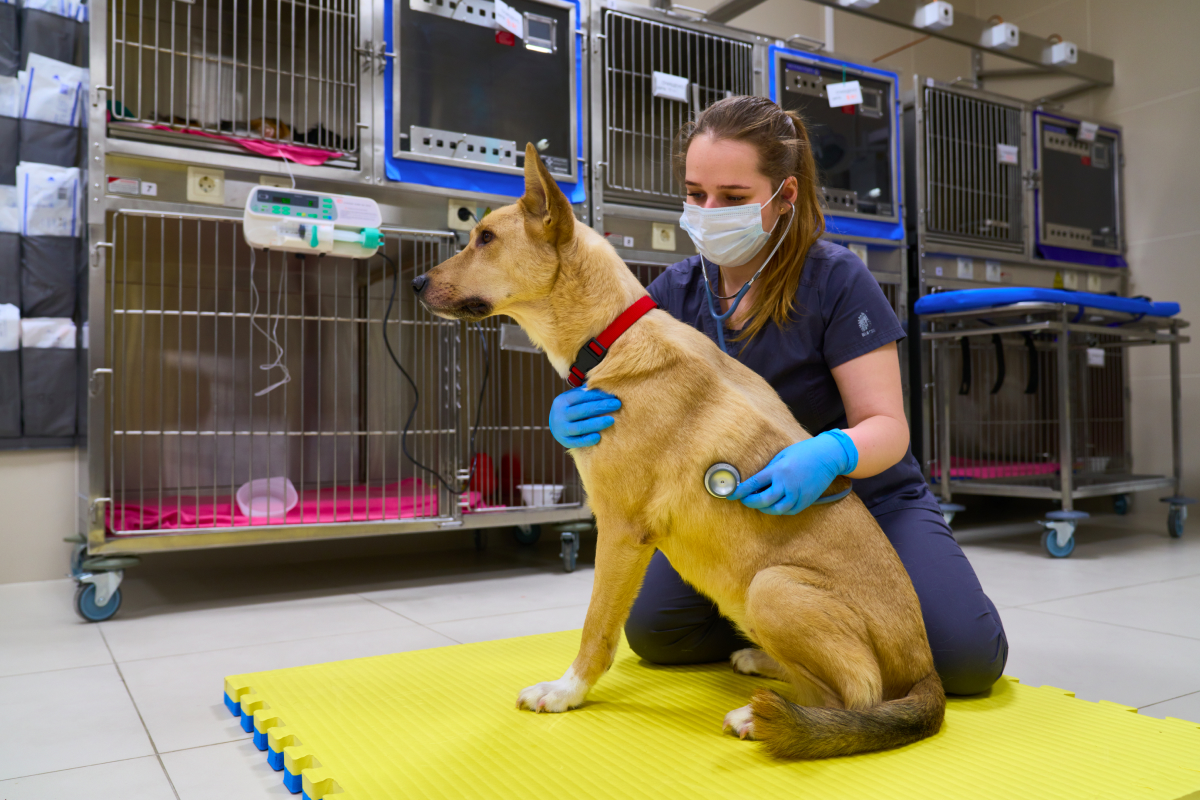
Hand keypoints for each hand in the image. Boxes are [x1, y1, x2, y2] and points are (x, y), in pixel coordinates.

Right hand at [548, 385, 621, 448]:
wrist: (556, 425)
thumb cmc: (572, 408)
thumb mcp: (574, 398)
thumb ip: (586, 393)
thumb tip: (605, 385)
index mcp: (563, 400)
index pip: (582, 396)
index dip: (598, 395)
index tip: (613, 395)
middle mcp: (560, 414)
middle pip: (582, 410)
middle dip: (601, 406)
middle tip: (617, 404)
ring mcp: (561, 429)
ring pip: (580, 427)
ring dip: (596, 423)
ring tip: (611, 420)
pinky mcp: (564, 441)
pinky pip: (577, 442)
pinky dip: (587, 440)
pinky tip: (599, 437)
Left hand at [727, 429, 858, 514]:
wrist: (828, 456)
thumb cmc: (803, 452)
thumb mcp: (782, 456)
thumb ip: (769, 470)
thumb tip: (756, 482)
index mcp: (778, 471)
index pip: (753, 484)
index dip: (740, 491)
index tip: (731, 494)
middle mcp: (787, 485)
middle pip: (762, 501)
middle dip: (749, 502)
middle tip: (744, 500)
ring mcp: (797, 495)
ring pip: (775, 509)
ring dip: (764, 508)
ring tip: (758, 503)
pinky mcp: (806, 501)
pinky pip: (789, 510)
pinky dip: (779, 509)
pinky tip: (774, 504)